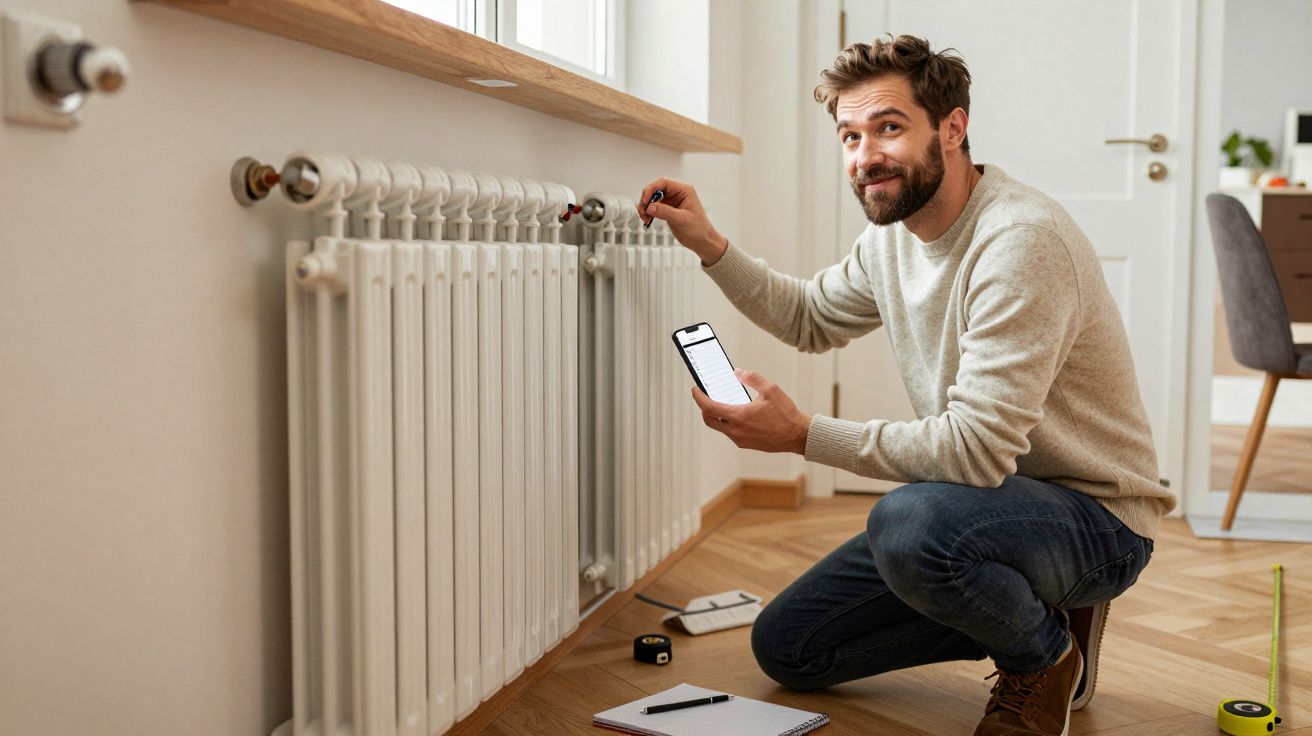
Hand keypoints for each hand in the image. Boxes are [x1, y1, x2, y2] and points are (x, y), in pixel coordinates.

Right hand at [637, 178, 728, 265]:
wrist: (702, 241)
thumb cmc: (699, 229)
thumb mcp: (682, 219)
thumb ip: (665, 212)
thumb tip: (650, 207)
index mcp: (684, 191)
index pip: (664, 183)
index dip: (652, 189)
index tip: (645, 200)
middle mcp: (677, 194)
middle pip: (656, 190)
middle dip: (647, 199)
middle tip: (643, 210)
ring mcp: (672, 203)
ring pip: (653, 199)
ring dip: (646, 207)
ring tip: (644, 217)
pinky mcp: (668, 211)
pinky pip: (654, 208)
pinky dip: (648, 213)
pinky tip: (647, 219)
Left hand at [691, 369, 810, 453]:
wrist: (797, 436)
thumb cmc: (786, 414)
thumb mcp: (770, 389)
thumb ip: (752, 378)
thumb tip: (737, 372)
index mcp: (739, 416)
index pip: (709, 407)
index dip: (699, 398)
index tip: (695, 390)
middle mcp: (736, 430)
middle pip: (709, 420)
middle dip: (704, 408)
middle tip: (706, 397)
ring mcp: (740, 440)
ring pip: (720, 427)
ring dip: (717, 416)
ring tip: (722, 403)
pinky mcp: (746, 444)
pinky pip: (730, 433)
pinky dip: (728, 423)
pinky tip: (736, 414)